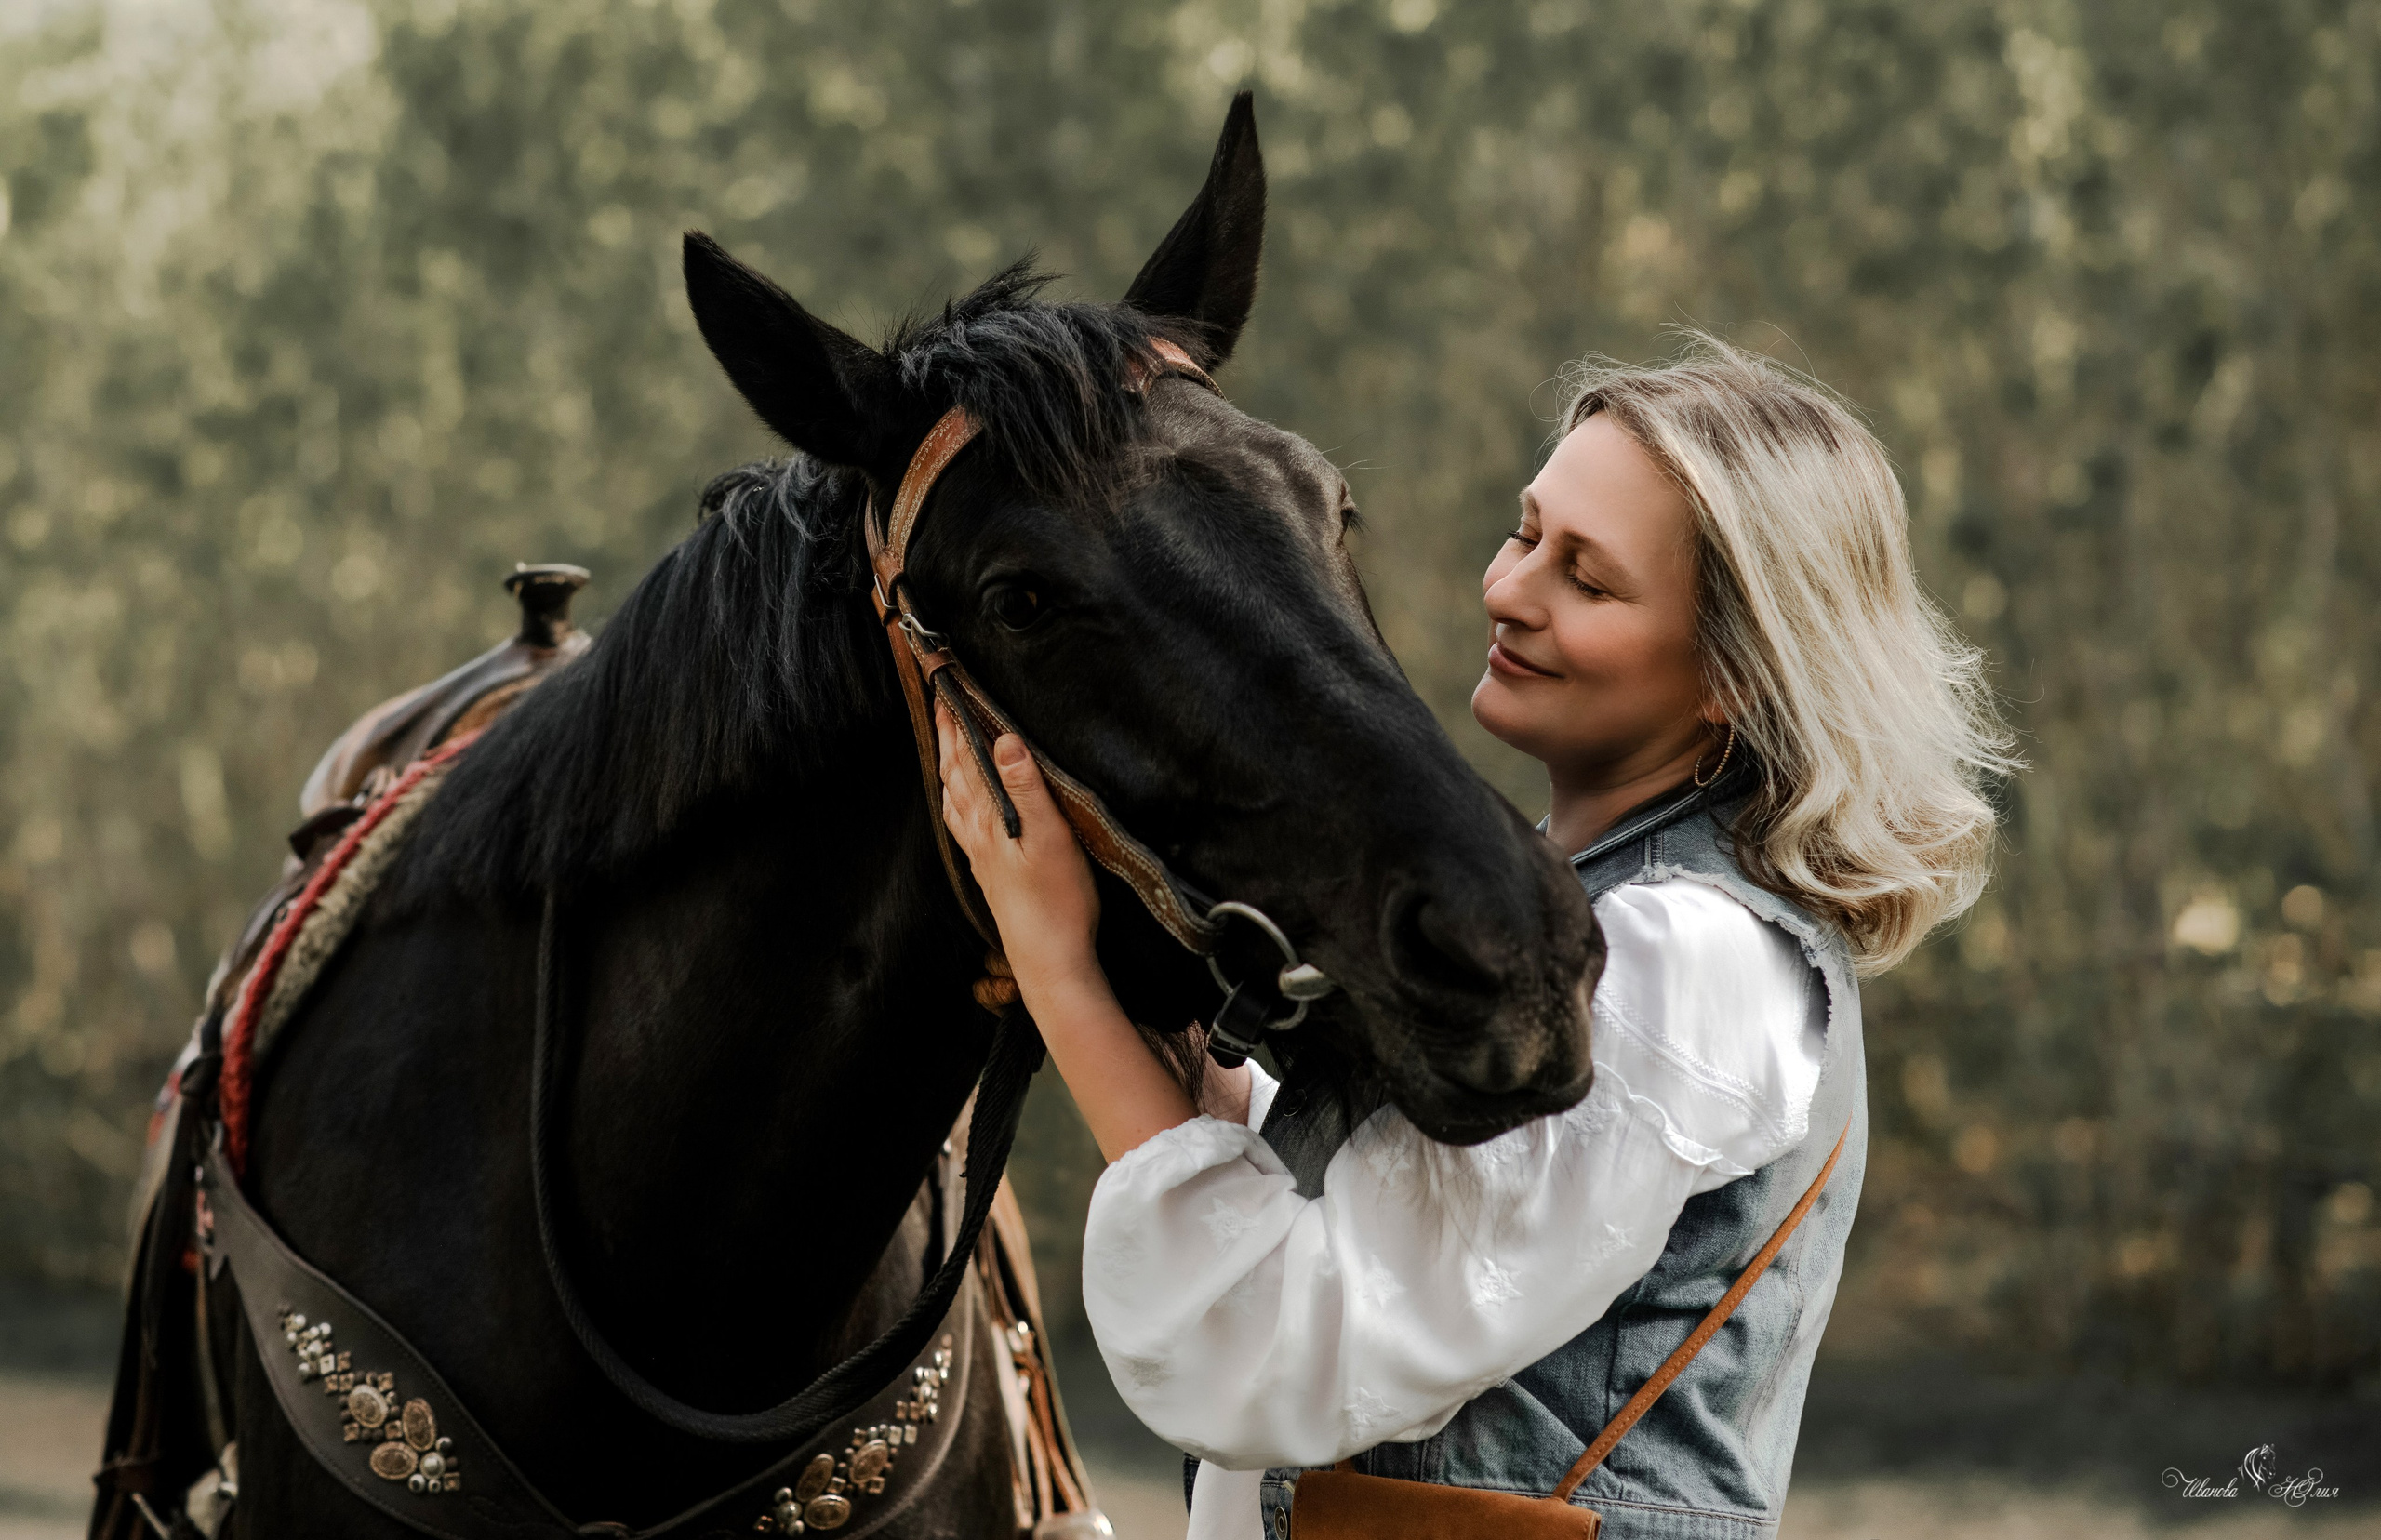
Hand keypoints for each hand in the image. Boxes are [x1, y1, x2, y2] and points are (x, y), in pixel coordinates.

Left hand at [936, 703, 1102, 997]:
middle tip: (942, 701)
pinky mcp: (991, 871)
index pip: (964, 757)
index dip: (955, 720)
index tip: (946, 686)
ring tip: (947, 742)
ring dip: (949, 764)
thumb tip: (1004, 739)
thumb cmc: (1056, 902)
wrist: (1050, 960)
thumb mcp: (1050, 837)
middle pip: (953, 772)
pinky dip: (957, 799)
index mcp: (988, 818)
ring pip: (954, 797)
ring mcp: (981, 853)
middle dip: (947, 734)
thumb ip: (1025, 787)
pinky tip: (962, 804)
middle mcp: (976, 833)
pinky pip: (963, 822)